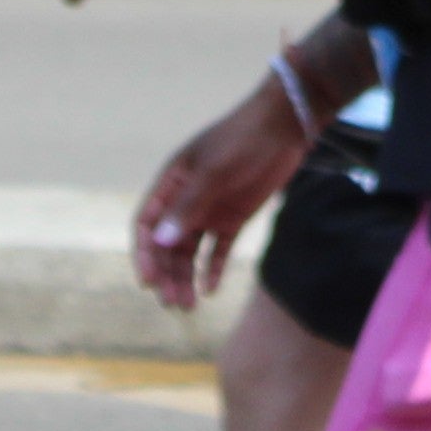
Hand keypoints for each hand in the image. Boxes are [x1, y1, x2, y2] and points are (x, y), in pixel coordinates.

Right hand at [129, 79, 306, 308]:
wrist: (285, 125)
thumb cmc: (243, 140)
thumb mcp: (214, 171)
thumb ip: (189, 205)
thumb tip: (160, 242)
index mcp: (171, 185)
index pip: (147, 225)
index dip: (145, 254)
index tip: (148, 281)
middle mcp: (186, 201)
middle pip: (167, 245)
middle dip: (166, 274)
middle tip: (173, 301)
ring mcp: (209, 211)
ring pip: (190, 251)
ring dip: (186, 277)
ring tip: (188, 305)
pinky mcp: (233, 218)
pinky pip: (217, 248)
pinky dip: (213, 268)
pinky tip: (211, 289)